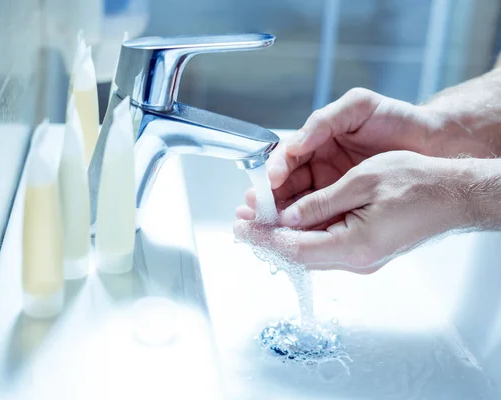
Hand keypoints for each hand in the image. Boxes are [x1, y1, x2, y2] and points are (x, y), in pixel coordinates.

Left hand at [234, 151, 470, 272]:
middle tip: (241, 220)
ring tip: (257, 217)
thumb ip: (321, 203)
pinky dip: (301, 233)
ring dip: (281, 234)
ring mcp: (360, 258)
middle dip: (265, 236)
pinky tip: (288, 220)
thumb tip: (288, 215)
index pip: (293, 247)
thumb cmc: (418, 184)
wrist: (454, 195)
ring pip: (308, 251)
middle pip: (297, 254)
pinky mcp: (364, 250)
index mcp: (354, 245)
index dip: (263, 236)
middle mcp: (355, 259)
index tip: (240, 226)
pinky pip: (323, 245)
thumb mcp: (363, 183)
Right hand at [236, 88, 440, 221]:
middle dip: (268, 199)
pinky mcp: (348, 205)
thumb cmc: (397, 119)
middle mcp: (319, 166)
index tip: (267, 183)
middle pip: (286, 185)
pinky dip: (307, 225)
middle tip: (252, 211)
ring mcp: (332, 187)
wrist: (435, 142)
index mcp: (317, 143)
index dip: (274, 171)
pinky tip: (294, 234)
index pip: (287, 158)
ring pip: (300, 204)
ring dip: (281, 215)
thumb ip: (323, 121)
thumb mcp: (357, 106)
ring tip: (264, 227)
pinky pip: (323, 216)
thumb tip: (293, 144)